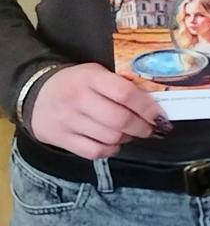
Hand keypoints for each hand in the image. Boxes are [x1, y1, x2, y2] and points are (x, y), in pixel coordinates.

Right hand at [28, 63, 167, 158]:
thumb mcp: (96, 74)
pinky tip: (113, 143)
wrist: (34, 92)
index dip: (148, 108)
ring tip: (130, 132)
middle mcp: (77, 99)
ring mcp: (67, 120)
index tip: (160, 116)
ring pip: (110, 138)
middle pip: (120, 120)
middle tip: (150, 128)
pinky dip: (111, 150)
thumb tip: (155, 105)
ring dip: (128, 138)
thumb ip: (121, 85)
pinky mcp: (60, 138)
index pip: (125, 94)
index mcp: (90, 78)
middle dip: (143, 127)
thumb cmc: (75, 83)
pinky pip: (95, 152)